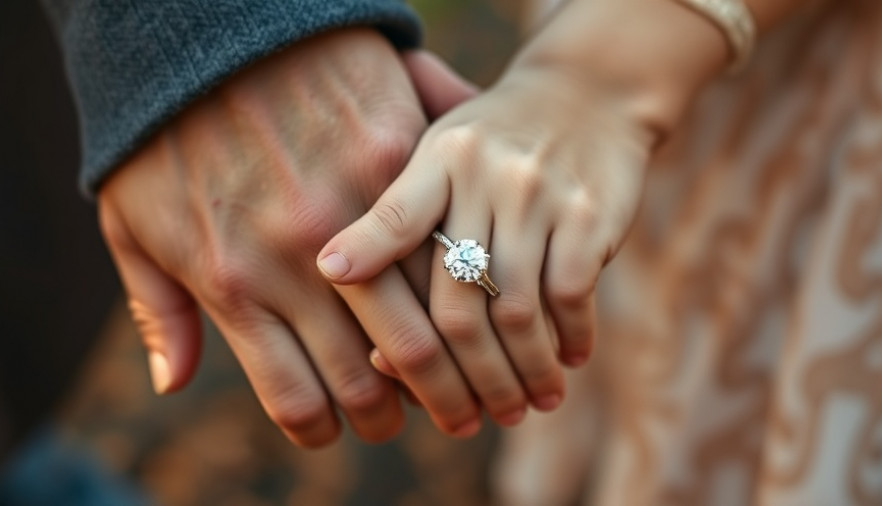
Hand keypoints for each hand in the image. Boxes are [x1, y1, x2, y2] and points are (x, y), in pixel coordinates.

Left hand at [98, 29, 480, 445]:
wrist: (207, 23)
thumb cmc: (162, 131)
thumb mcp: (132, 225)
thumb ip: (159, 310)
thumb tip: (177, 382)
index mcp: (235, 286)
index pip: (299, 401)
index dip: (328, 428)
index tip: (344, 425)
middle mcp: (299, 261)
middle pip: (370, 381)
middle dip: (405, 412)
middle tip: (433, 414)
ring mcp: (353, 209)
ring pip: (422, 326)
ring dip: (454, 366)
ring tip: (474, 373)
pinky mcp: (395, 157)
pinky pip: (445, 244)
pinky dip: (471, 287)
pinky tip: (489, 303)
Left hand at [319, 48, 656, 418]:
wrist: (588, 94)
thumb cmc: (497, 147)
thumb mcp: (443, 160)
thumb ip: (405, 230)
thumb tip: (379, 348)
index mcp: (436, 160)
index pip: (395, 221)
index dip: (368, 268)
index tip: (364, 346)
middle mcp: (482, 175)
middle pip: (457, 303)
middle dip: (464, 377)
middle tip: (472, 418)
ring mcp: (538, 195)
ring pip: (517, 311)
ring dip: (522, 372)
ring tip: (526, 404)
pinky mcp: (589, 214)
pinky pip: (570, 296)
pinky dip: (569, 338)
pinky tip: (568, 360)